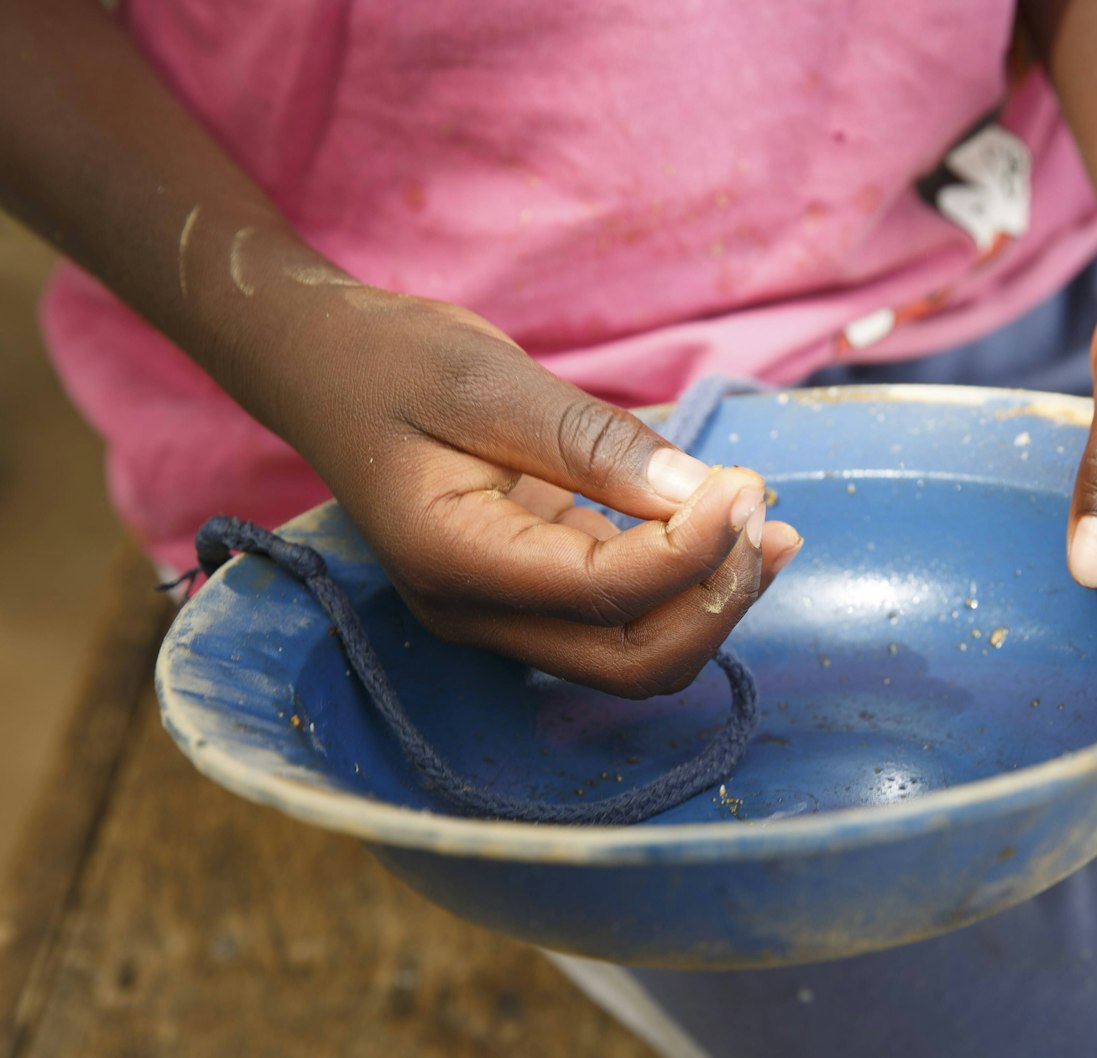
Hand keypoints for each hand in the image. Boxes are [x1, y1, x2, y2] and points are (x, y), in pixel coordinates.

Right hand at [273, 286, 802, 697]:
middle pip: (630, 662)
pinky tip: (733, 527)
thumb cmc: (394, 362)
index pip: (604, 596)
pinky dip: (686, 582)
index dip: (691, 551)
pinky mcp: (530, 586)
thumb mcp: (489, 382)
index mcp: (453, 560)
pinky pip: (623, 615)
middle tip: (761, 511)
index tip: (743, 484)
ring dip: (712, 602)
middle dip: (714, 600)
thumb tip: (699, 492)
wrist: (325, 365)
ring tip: (771, 528)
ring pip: (635, 652)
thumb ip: (592, 443)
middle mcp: (477, 610)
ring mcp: (503, 609)